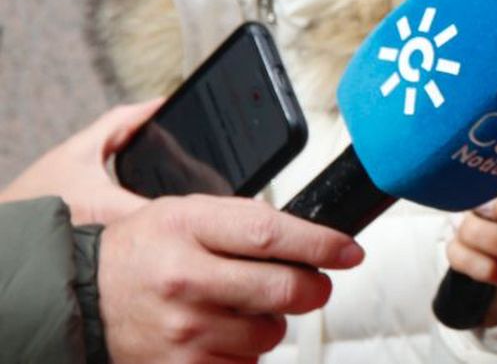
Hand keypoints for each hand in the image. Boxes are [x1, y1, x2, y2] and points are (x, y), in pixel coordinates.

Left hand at [0, 101, 159, 224]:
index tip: (168, 102)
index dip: (148, 109)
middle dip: (142, 133)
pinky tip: (120, 201)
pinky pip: (97, 181)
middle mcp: (75, 157)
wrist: (7, 234)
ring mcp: (66, 176)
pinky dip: (114, 184)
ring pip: (105, 159)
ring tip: (150, 164)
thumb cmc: (43, 210)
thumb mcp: (102, 207)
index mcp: (85, 146)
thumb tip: (174, 211)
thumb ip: (141, 209)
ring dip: (127, 159)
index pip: (122, 117)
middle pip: (115, 136)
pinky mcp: (61, 195)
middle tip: (167, 133)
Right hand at [98, 194, 362, 362]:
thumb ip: (247, 222)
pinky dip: (247, 351)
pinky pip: (245, 363)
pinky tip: (225, 333)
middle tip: (313, 284)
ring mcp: (182, 330)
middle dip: (314, 288)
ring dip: (274, 322)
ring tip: (244, 308)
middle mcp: (185, 280)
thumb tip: (313, 240)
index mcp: (189, 228)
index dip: (322, 245)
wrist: (82, 297)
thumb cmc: (144, 251)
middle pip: (283, 289)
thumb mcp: (189, 213)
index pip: (272, 235)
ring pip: (270, 334)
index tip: (350, 251)